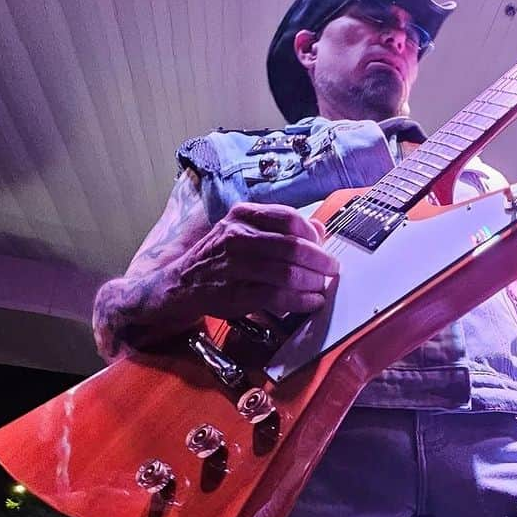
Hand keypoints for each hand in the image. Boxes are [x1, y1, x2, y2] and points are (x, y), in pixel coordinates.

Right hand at [177, 202, 338, 320]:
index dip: (312, 234)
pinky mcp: (237, 294)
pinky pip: (278, 296)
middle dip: (320, 261)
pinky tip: (311, 302)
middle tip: (332, 270)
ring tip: (322, 287)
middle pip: (293, 247)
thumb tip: (319, 229)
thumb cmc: (222, 256)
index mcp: (243, 215)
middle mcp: (238, 236)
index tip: (322, 247)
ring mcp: (236, 266)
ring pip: (288, 273)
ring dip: (313, 282)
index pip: (289, 218)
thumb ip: (282, 228)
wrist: (184, 281)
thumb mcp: (246, 231)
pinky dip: (301, 301)